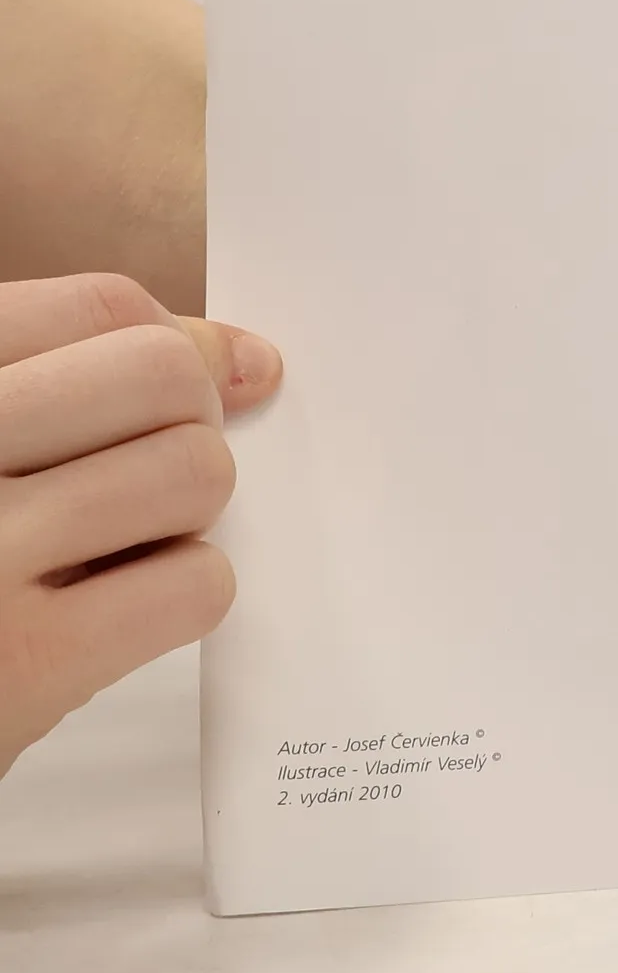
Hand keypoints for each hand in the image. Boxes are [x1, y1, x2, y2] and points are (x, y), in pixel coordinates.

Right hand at [0, 274, 281, 775]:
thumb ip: (61, 377)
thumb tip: (236, 354)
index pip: (99, 308)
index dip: (173, 341)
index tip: (188, 374)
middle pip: (163, 373)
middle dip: (188, 422)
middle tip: (145, 472)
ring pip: (196, 472)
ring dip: (186, 513)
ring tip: (116, 544)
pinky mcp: (27, 664)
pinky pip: (193, 586)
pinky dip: (183, 597)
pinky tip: (115, 611)